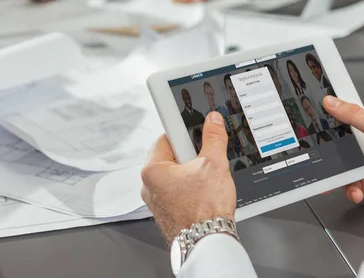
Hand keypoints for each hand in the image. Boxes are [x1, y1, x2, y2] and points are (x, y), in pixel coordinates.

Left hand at [141, 112, 236, 241]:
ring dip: (191, 174)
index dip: (184, 134)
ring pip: (176, 176)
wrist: (208, 242)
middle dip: (190, 156)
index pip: (166, 137)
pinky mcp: (167, 212)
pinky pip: (178, 192)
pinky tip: (204, 195)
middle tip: (205, 161)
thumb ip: (213, 138)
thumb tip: (212, 122)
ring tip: (207, 181)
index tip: (194, 131)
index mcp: (152, 170)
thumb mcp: (214, 164)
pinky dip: (190, 190)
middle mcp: (149, 185)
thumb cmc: (204, 210)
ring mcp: (157, 201)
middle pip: (172, 157)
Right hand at [323, 96, 363, 211]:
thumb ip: (356, 116)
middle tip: (318, 152)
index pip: (344, 118)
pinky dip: (348, 190)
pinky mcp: (362, 184)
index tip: (311, 118)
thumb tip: (331, 101)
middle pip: (335, 144)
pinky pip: (345, 186)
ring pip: (337, 167)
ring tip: (339, 178)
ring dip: (334, 175)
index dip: (327, 118)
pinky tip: (356, 190)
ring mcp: (362, 165)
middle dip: (325, 150)